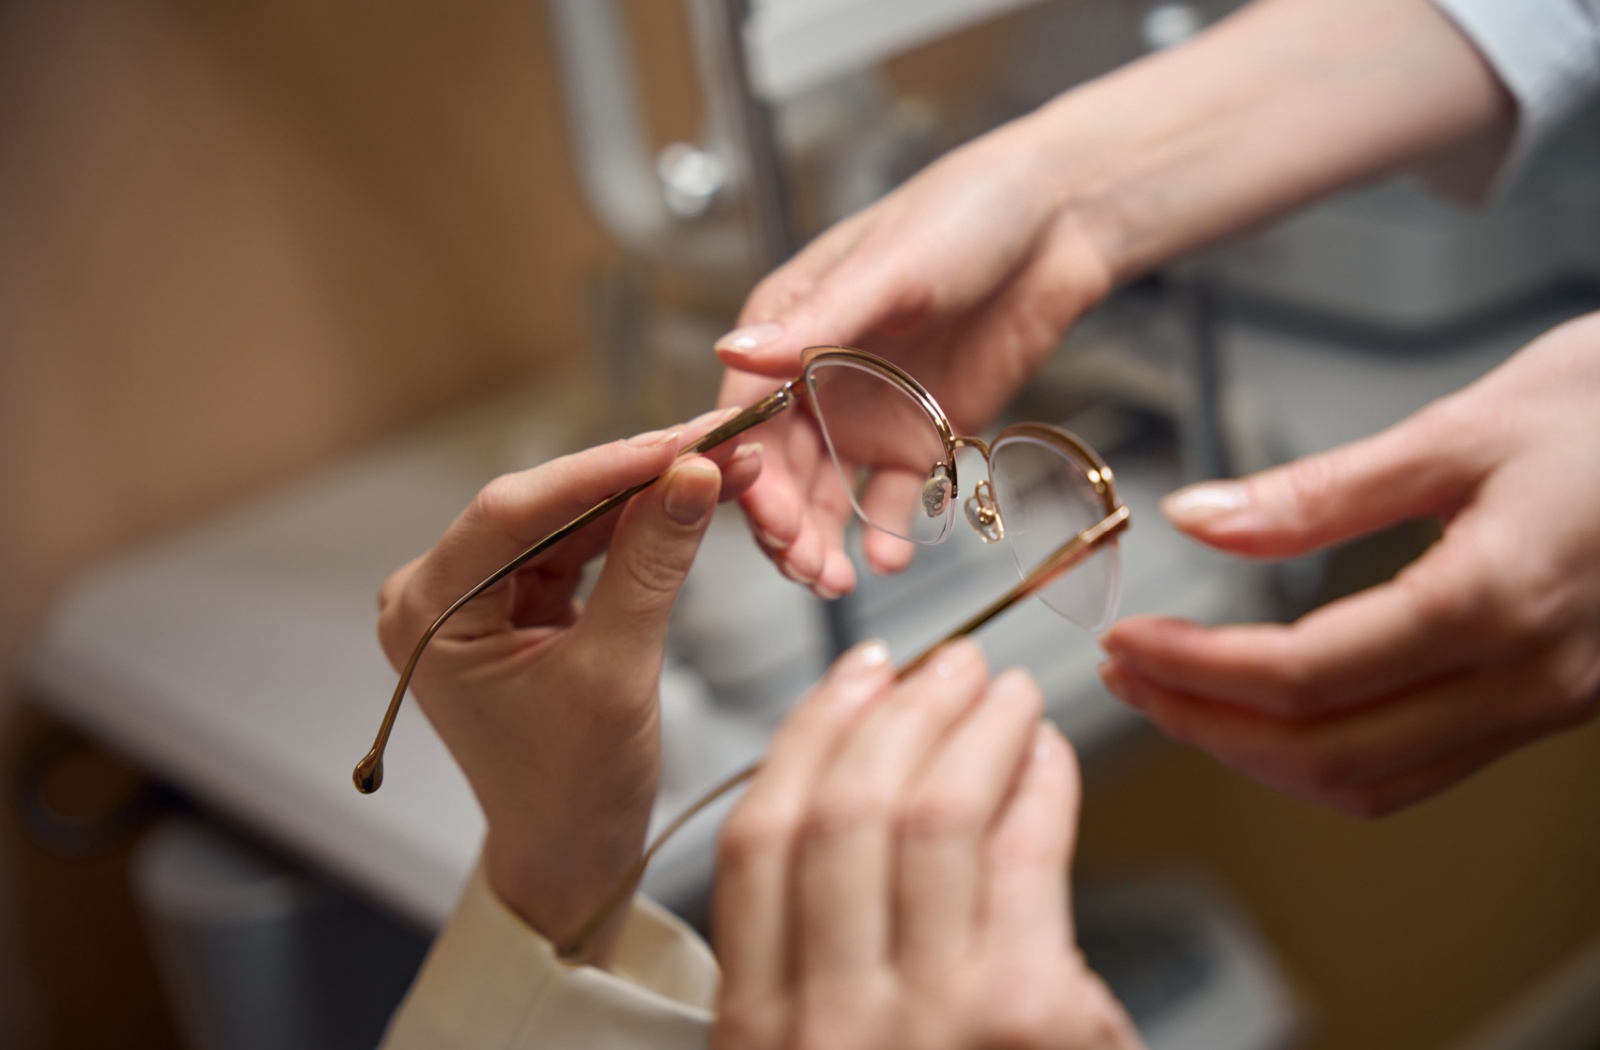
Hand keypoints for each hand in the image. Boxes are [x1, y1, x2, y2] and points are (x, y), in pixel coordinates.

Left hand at [376, 411, 759, 959]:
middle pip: (543, 504)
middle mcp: (438, 593)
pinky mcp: (518, 601)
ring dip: (645, 493)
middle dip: (635, 474)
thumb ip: (652, 567)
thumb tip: (694, 476)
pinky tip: (689, 498)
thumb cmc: (569, 791)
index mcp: (427, 614)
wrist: (568, 853)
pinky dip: (636, 525)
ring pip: (568, 518)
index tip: (681, 441)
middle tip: (717, 440)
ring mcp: (478, 595)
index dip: (604, 467)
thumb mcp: (616, 674)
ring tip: (721, 463)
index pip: (514, 510)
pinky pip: (581, 545)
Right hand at [712, 639, 1141, 1049]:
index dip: (808, 740)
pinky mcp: (1028, 1020)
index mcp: (756, 1038)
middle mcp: (824, 1023)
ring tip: (1004, 690)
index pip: (759, 843)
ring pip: (930, 815)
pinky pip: (1025, 857)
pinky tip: (1051, 757)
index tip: (851, 681)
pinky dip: (1040, 786)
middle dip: (898, 712)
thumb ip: (822, 971)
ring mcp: (925, 1021)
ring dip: (972, 728)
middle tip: (944, 663)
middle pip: (842, 812)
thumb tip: (872, 812)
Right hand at [716, 115, 1116, 596]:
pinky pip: (897, 497)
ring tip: (836, 580)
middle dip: (786, 523)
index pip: (748, 413)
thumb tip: (735, 353)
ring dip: (826, 541)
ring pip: (830, 495)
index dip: (749, 469)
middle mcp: (817, 379)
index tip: (765, 515)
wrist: (1059, 223)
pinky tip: (890, 559)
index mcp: (788, 327)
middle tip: (805, 565)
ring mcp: (869, 413)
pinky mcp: (923, 435)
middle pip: (784, 469)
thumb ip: (816, 322)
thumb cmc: (963, 216)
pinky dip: (889, 532)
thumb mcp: (888, 267)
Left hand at [1101, 312, 1599, 815]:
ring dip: (1259, 754)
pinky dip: (1327, 755)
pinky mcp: (1548, 704)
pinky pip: (1419, 767)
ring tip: (1180, 699)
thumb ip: (1319, 490)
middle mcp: (1525, 677)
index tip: (1127, 643)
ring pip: (1373, 780)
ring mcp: (1544, 704)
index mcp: (1494, 601)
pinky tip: (1275, 712)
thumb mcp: (1460, 426)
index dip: (1196, 671)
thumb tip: (1199, 519)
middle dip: (1207, 726)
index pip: (1302, 675)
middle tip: (1130, 679)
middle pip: (1327, 752)